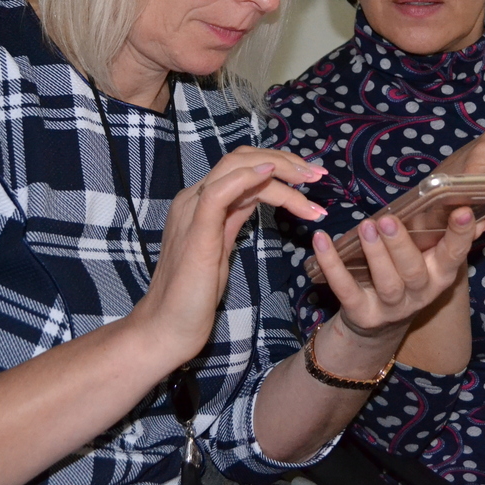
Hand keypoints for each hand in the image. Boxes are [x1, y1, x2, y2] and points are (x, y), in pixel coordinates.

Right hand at [129, 147, 328, 365]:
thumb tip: (258, 196)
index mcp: (198, 201)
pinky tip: (271, 175)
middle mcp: (192, 198)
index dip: (277, 163)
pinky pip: (219, 192)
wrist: (167, 326)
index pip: (240, 164)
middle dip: (285, 161)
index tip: (309, 174)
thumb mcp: (219, 244)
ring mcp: (192, 212)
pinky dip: (246, 178)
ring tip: (311, 185)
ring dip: (280, 171)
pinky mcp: (196, 231)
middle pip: (241, 158)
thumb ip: (234, 216)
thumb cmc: (193, 293)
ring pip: (236, 168)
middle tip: (317, 174)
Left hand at [311, 205, 484, 339]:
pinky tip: (321, 241)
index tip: (464, 211)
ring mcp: (391, 307)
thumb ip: (452, 237)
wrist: (378, 327)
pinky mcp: (362, 313)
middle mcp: (420, 294)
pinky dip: (331, 265)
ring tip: (366, 227)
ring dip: (375, 254)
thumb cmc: (408, 278)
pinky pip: (345, 289)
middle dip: (401, 245)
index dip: (461, 236)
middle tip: (389, 219)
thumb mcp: (432, 262)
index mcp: (440, 276)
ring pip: (386, 282)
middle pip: (414, 271)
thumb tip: (483, 214)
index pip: (454, 255)